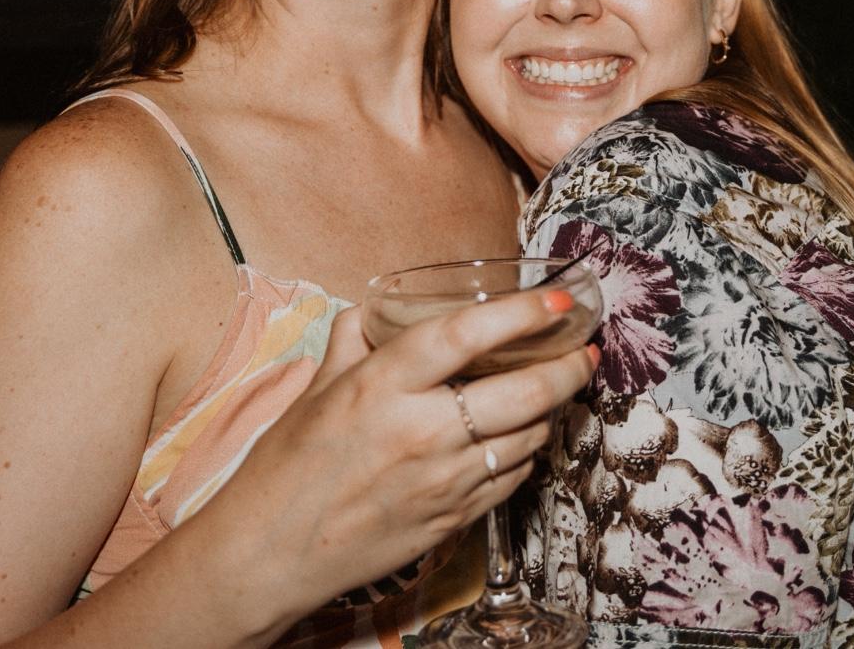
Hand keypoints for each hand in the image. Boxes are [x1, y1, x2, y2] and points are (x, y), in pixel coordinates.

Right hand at [215, 286, 596, 624]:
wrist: (268, 553)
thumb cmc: (288, 465)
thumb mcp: (317, 386)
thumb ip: (356, 337)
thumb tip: (381, 307)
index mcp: (382, 386)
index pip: (466, 335)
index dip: (521, 314)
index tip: (558, 301)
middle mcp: (419, 432)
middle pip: (522, 393)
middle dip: (568, 367)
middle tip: (584, 349)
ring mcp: (441, 481)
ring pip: (527, 438)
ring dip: (553, 409)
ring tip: (562, 386)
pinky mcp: (451, 520)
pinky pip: (511, 479)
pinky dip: (527, 451)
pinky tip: (525, 434)